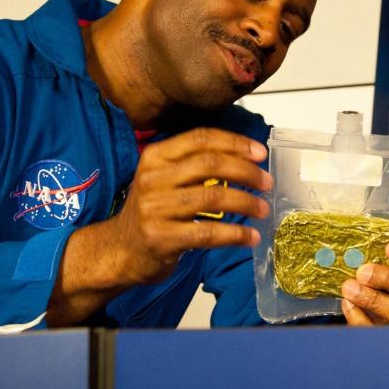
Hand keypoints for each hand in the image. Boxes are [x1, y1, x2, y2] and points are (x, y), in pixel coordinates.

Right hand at [109, 127, 271, 284]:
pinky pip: (208, 233)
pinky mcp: (162, 238)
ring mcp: (155, 208)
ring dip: (246, 203)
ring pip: (213, 197)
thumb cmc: (153, 212)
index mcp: (155, 157)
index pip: (201, 139)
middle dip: (246, 172)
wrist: (121, 250)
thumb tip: (246, 157)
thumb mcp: (165, 179)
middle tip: (267, 182)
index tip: (260, 152)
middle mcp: (153, 178)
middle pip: (210, 164)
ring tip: (262, 209)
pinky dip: (235, 235)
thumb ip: (195, 165)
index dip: (235, 143)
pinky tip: (250, 237)